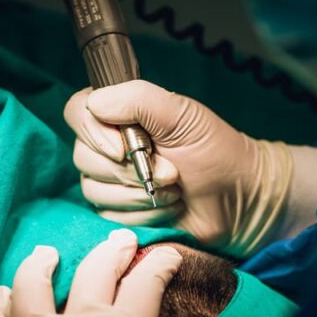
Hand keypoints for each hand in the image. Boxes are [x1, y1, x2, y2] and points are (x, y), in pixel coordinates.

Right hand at [64, 80, 294, 257]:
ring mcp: (110, 183)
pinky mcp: (119, 215)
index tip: (125, 149)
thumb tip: (96, 104)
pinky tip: (169, 208)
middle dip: (132, 170)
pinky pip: (110, 218)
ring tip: (175, 189)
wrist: (239, 197)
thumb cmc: (214, 150)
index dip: (94, 133)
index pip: (76, 112)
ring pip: (95, 192)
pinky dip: (145, 216)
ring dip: (141, 195)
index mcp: (118, 115)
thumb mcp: (181, 113)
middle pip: (83, 157)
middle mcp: (107, 147)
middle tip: (172, 171)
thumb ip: (137, 98)